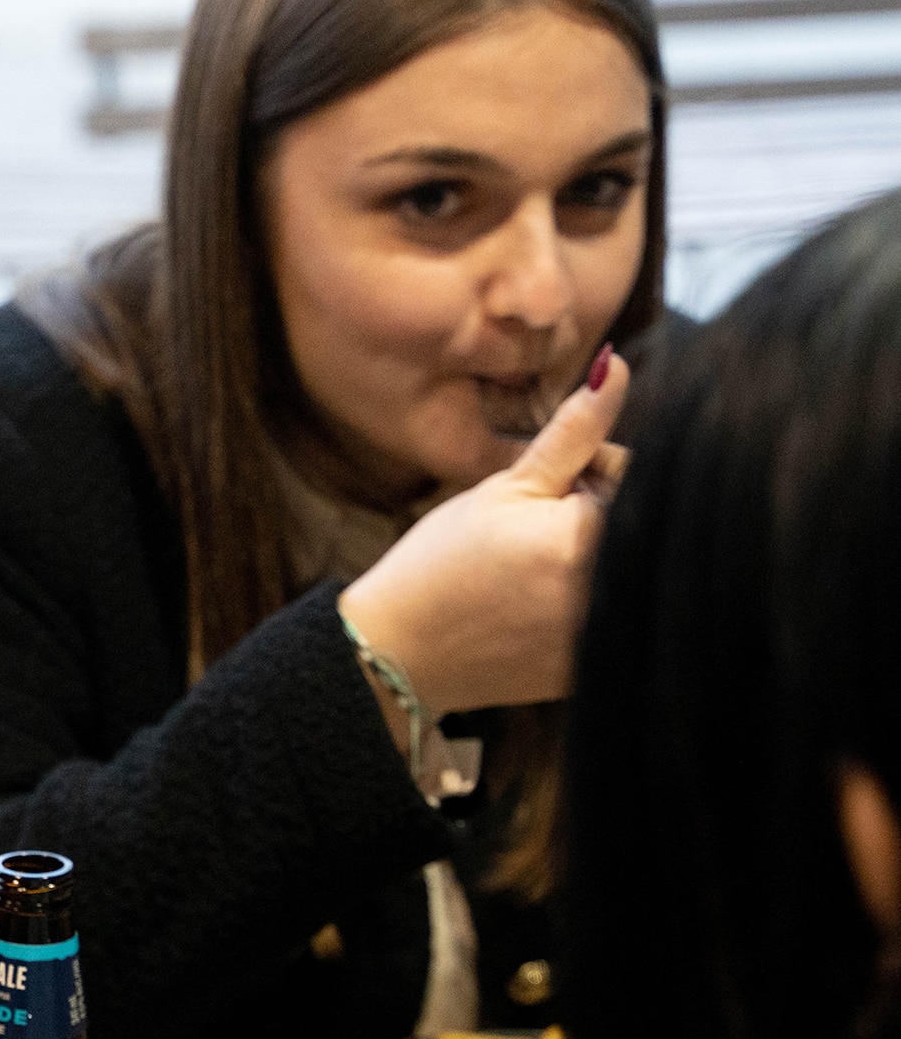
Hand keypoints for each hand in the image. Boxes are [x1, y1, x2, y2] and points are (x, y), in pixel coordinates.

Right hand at [340, 350, 630, 713]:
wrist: (398, 653)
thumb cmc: (441, 564)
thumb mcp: (505, 487)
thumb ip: (573, 431)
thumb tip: (616, 366)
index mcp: (591, 538)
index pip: (637, 478)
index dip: (591, 477)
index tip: (545, 496)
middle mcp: (613, 593)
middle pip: (639, 527)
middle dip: (598, 518)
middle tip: (531, 537)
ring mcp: (607, 639)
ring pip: (629, 573)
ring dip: (595, 563)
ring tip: (532, 576)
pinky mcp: (595, 672)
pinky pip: (615, 621)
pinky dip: (586, 609)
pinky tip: (534, 612)